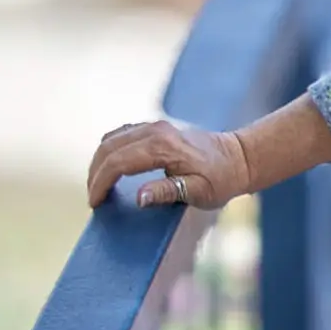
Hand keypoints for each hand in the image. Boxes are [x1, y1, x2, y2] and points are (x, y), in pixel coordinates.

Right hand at [85, 117, 252, 212]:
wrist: (238, 158)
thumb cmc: (221, 179)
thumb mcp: (199, 192)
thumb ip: (167, 192)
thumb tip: (138, 198)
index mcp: (163, 147)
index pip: (119, 162)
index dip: (101, 183)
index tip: (95, 203)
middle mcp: (155, 131)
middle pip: (109, 148)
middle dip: (95, 174)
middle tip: (92, 198)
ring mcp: (154, 126)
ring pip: (112, 139)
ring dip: (99, 162)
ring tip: (97, 186)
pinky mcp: (154, 128)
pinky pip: (121, 136)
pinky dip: (109, 152)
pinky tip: (109, 169)